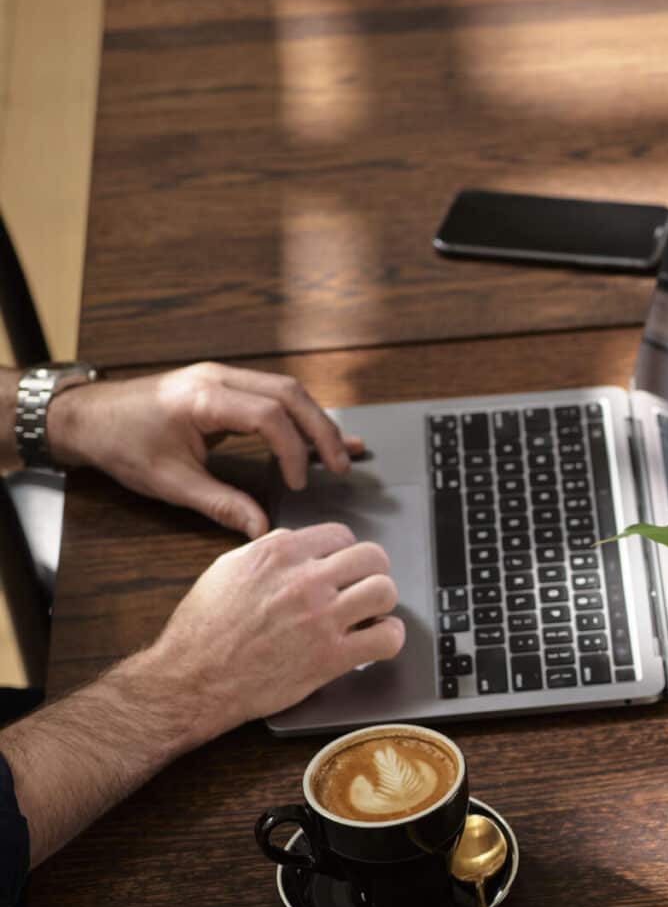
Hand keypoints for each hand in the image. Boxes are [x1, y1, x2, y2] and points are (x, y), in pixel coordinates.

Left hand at [46, 362, 360, 539]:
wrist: (88, 417)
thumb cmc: (121, 444)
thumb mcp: (170, 482)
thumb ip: (221, 503)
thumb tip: (261, 529)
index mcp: (203, 398)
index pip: (269, 416)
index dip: (292, 451)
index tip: (297, 484)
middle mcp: (217, 378)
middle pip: (290, 394)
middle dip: (321, 431)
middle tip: (341, 466)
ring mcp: (222, 377)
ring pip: (287, 390)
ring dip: (316, 422)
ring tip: (339, 454)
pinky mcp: (224, 386)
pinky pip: (273, 394)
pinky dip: (300, 416)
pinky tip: (321, 433)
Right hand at [136, 522, 402, 744]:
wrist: (193, 678)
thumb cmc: (204, 628)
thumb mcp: (227, 570)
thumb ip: (267, 552)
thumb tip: (298, 545)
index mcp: (279, 553)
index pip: (340, 535)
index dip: (345, 552)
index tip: (342, 567)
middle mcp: (305, 580)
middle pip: (371, 558)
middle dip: (371, 572)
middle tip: (362, 588)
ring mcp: (322, 618)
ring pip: (385, 591)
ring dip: (382, 602)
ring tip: (369, 614)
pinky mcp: (332, 656)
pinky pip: (387, 638)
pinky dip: (389, 637)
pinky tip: (376, 639)